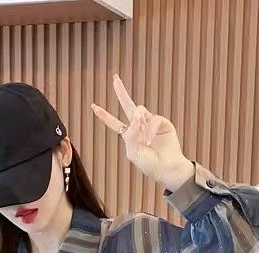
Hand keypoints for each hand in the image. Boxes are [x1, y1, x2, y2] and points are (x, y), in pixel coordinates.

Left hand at [92, 74, 194, 191]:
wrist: (165, 167)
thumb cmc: (148, 164)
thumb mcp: (132, 151)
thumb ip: (130, 133)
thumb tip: (137, 115)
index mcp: (129, 135)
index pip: (114, 123)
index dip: (104, 116)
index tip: (93, 106)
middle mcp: (138, 126)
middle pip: (128, 105)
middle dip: (121, 92)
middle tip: (114, 78)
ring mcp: (150, 123)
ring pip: (139, 112)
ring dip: (139, 124)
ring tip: (145, 139)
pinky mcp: (162, 122)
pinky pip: (152, 119)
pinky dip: (149, 129)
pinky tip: (150, 140)